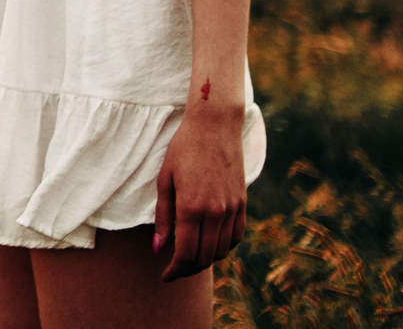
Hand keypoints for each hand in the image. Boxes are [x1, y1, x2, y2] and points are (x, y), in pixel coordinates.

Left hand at [152, 101, 246, 279]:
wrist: (215, 127)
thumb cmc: (183, 149)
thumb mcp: (165, 179)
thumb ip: (163, 216)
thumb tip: (159, 247)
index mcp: (192, 207)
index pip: (186, 254)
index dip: (175, 270)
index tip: (165, 275)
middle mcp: (215, 212)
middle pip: (205, 257)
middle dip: (188, 269)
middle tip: (175, 270)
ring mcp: (232, 209)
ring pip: (222, 251)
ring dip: (206, 261)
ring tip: (191, 259)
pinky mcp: (243, 204)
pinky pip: (236, 237)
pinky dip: (224, 247)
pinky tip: (211, 245)